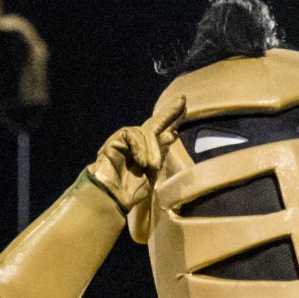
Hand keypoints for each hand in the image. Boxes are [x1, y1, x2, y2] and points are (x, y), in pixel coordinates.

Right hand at [89, 97, 185, 217]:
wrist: (113, 197)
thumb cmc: (131, 190)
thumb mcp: (152, 173)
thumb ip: (160, 153)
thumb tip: (171, 134)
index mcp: (149, 151)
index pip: (162, 132)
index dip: (172, 121)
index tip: (185, 109)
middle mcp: (138, 143)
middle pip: (155, 123)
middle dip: (169, 112)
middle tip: (183, 100)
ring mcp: (126, 141)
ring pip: (145, 133)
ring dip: (151, 149)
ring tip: (152, 166)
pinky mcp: (115, 140)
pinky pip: (132, 135)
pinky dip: (139, 148)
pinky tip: (140, 162)